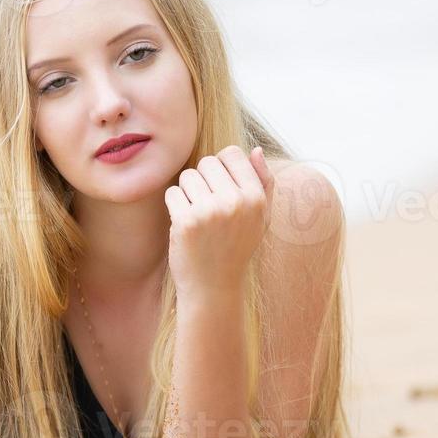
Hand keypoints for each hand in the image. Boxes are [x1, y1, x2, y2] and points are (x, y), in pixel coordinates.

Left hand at [164, 145, 274, 300]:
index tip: (220, 188)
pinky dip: (174, 206)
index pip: (232, 153)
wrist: (213, 288)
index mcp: (256, 198)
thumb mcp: (260, 218)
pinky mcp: (186, 222)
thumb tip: (256, 150)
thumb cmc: (236, 248)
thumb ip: (264, 183)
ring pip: (188, 176)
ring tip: (198, 216)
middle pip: (207, 162)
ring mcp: (210, 212)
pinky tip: (185, 225)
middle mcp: (236, 202)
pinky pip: (173, 193)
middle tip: (208, 206)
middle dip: (203, 180)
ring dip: (188, 192)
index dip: (222, 167)